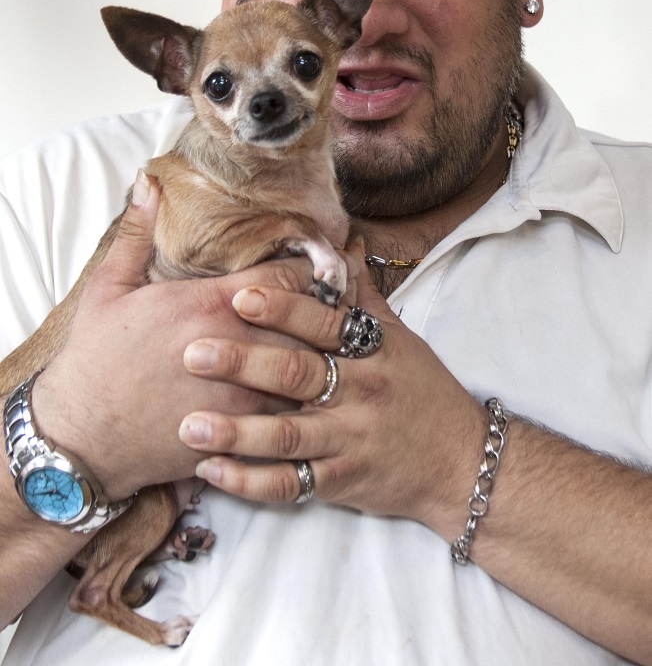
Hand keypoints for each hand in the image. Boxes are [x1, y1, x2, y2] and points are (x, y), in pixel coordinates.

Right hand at [33, 173, 316, 501]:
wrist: (83, 438)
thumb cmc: (96, 360)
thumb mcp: (109, 287)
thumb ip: (137, 232)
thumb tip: (149, 181)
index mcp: (211, 304)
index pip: (290, 275)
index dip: (312, 265)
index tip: (323, 259)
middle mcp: (238, 347)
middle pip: (314, 319)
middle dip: (332, 305)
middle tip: (351, 294)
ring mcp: (245, 395)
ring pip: (314, 369)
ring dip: (328, 353)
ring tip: (347, 340)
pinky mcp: (244, 433)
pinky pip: (297, 414)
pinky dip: (312, 399)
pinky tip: (323, 388)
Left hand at [179, 244, 486, 536]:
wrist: (459, 462)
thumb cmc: (422, 390)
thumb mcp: (401, 339)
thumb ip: (363, 297)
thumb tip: (343, 245)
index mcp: (372, 351)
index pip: (324, 324)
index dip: (283, 308)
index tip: (239, 295)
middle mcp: (360, 393)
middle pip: (296, 375)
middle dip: (242, 363)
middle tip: (192, 353)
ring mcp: (349, 441)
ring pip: (287, 437)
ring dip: (235, 431)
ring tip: (188, 424)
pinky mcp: (341, 484)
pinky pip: (289, 485)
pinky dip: (248, 480)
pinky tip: (210, 470)